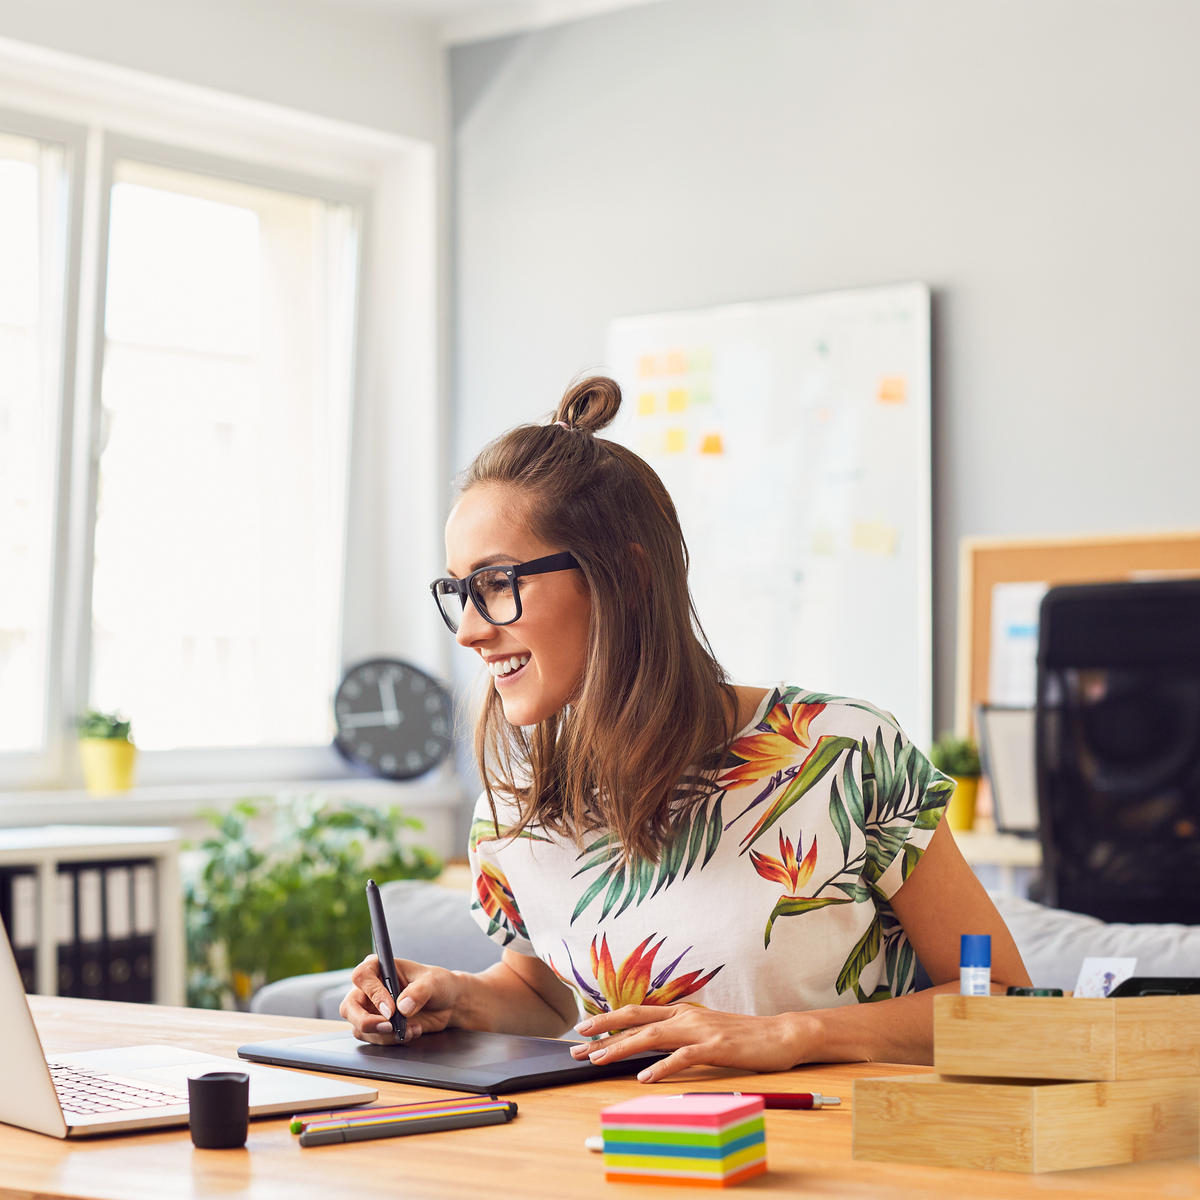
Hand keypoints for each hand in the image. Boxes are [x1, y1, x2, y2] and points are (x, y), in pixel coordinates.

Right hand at [339, 954, 462, 1043]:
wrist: (448, 1004)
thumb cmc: (438, 984)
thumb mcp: (434, 982)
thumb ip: (419, 991)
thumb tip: (402, 1007)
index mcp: (379, 967)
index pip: (362, 977)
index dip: (373, 994)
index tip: (391, 1010)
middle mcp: (370, 988)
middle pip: (349, 1007)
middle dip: (366, 1022)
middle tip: (389, 1027)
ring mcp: (371, 1009)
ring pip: (360, 1028)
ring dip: (386, 1034)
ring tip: (412, 1027)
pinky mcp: (377, 1027)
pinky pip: (374, 1039)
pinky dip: (393, 1040)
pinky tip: (412, 1031)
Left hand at [568, 1004, 801, 1082]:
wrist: (781, 1034)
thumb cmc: (742, 1037)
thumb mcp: (704, 1031)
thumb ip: (678, 1035)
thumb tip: (648, 1046)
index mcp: (681, 1012)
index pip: (636, 1014)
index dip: (608, 1022)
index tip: (583, 1032)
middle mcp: (686, 1016)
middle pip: (635, 1020)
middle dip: (603, 1031)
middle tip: (576, 1044)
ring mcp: (700, 1029)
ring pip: (651, 1036)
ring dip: (621, 1048)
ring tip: (597, 1060)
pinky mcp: (716, 1046)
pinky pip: (683, 1056)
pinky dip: (662, 1066)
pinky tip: (645, 1077)